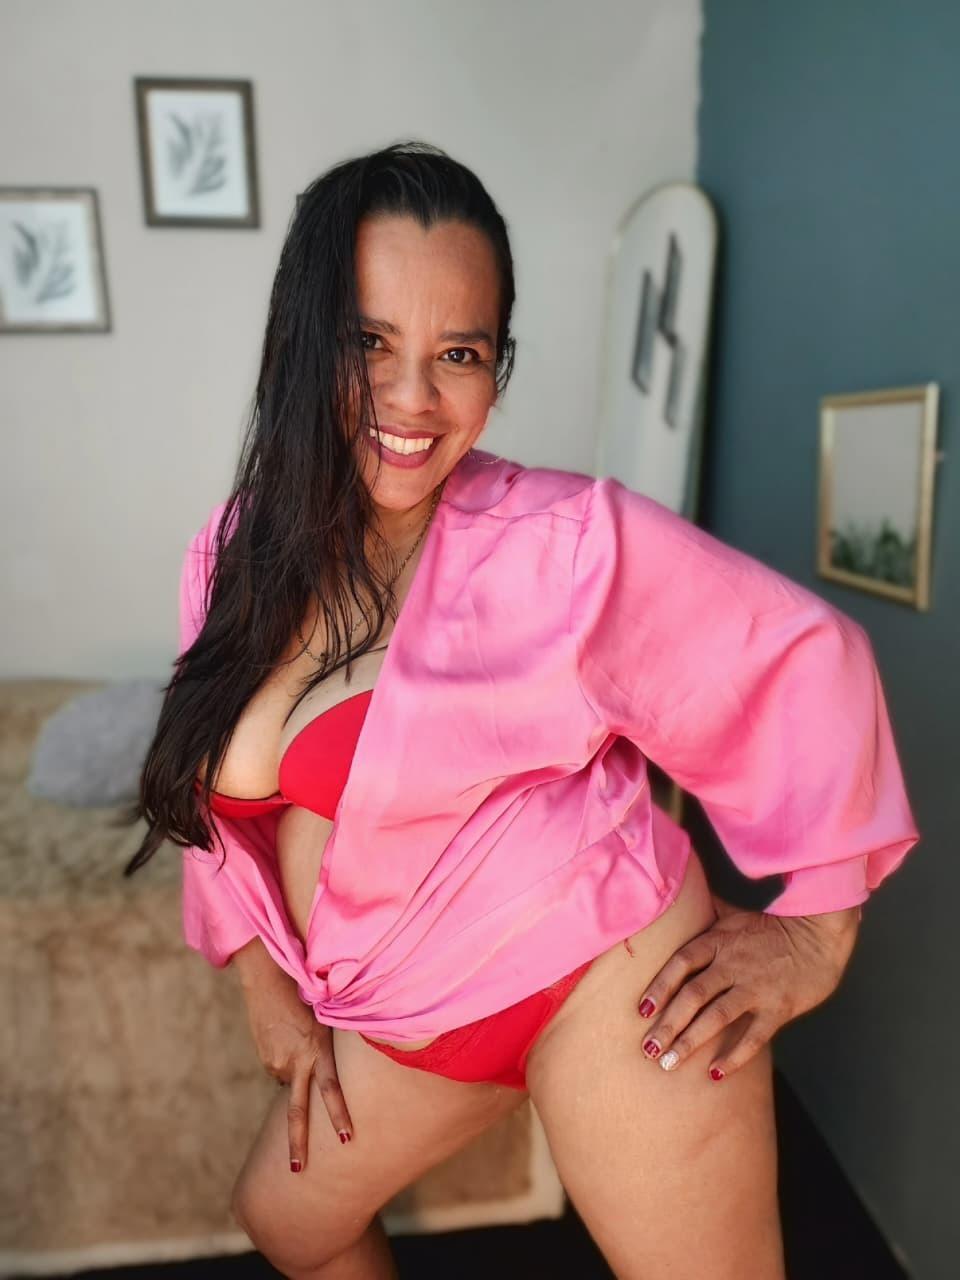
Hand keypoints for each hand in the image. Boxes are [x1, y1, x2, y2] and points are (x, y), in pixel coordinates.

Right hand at [232, 938, 353, 1170]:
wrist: (268, 978)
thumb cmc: (307, 994)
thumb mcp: (325, 1020)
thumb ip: (327, 1049)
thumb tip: (324, 1074)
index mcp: (316, 1051)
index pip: (330, 1090)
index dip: (338, 1115)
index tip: (345, 1139)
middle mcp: (295, 1062)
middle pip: (296, 1112)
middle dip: (298, 1143)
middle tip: (298, 1171)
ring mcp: (276, 1062)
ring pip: (292, 1081)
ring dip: (299, 1071)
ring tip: (300, 1039)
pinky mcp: (264, 1059)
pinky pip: (281, 1069)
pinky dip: (287, 1061)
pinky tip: (288, 1038)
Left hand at [635, 903, 861, 1080]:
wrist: (820, 932)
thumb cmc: (772, 925)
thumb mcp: (734, 914)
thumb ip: (704, 914)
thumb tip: (674, 899)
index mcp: (719, 940)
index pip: (681, 963)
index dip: (659, 986)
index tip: (641, 1010)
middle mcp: (733, 964)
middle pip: (692, 995)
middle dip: (667, 1024)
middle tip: (647, 1049)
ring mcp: (756, 987)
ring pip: (717, 1017)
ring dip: (690, 1041)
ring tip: (669, 1063)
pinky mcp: (779, 1008)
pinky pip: (754, 1036)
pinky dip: (735, 1055)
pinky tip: (716, 1073)